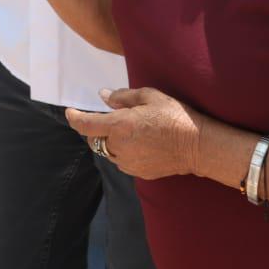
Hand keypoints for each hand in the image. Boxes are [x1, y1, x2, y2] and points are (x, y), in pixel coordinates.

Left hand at [65, 87, 204, 180]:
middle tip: (113, 119)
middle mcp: (119, 147)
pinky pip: (122, 161)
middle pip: (96, 140)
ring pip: (108, 152)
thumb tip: (103, 96)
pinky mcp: (138, 173)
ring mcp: (128, 163)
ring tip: (131, 131)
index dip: (74, 118)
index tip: (70, 113)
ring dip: (111, 142)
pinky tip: (140, 144)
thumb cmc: (175, 116)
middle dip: (98, 129)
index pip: (86, 125)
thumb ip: (122, 97)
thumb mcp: (149, 97)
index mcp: (120, 126)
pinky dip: (124, 152)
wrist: (198, 146)